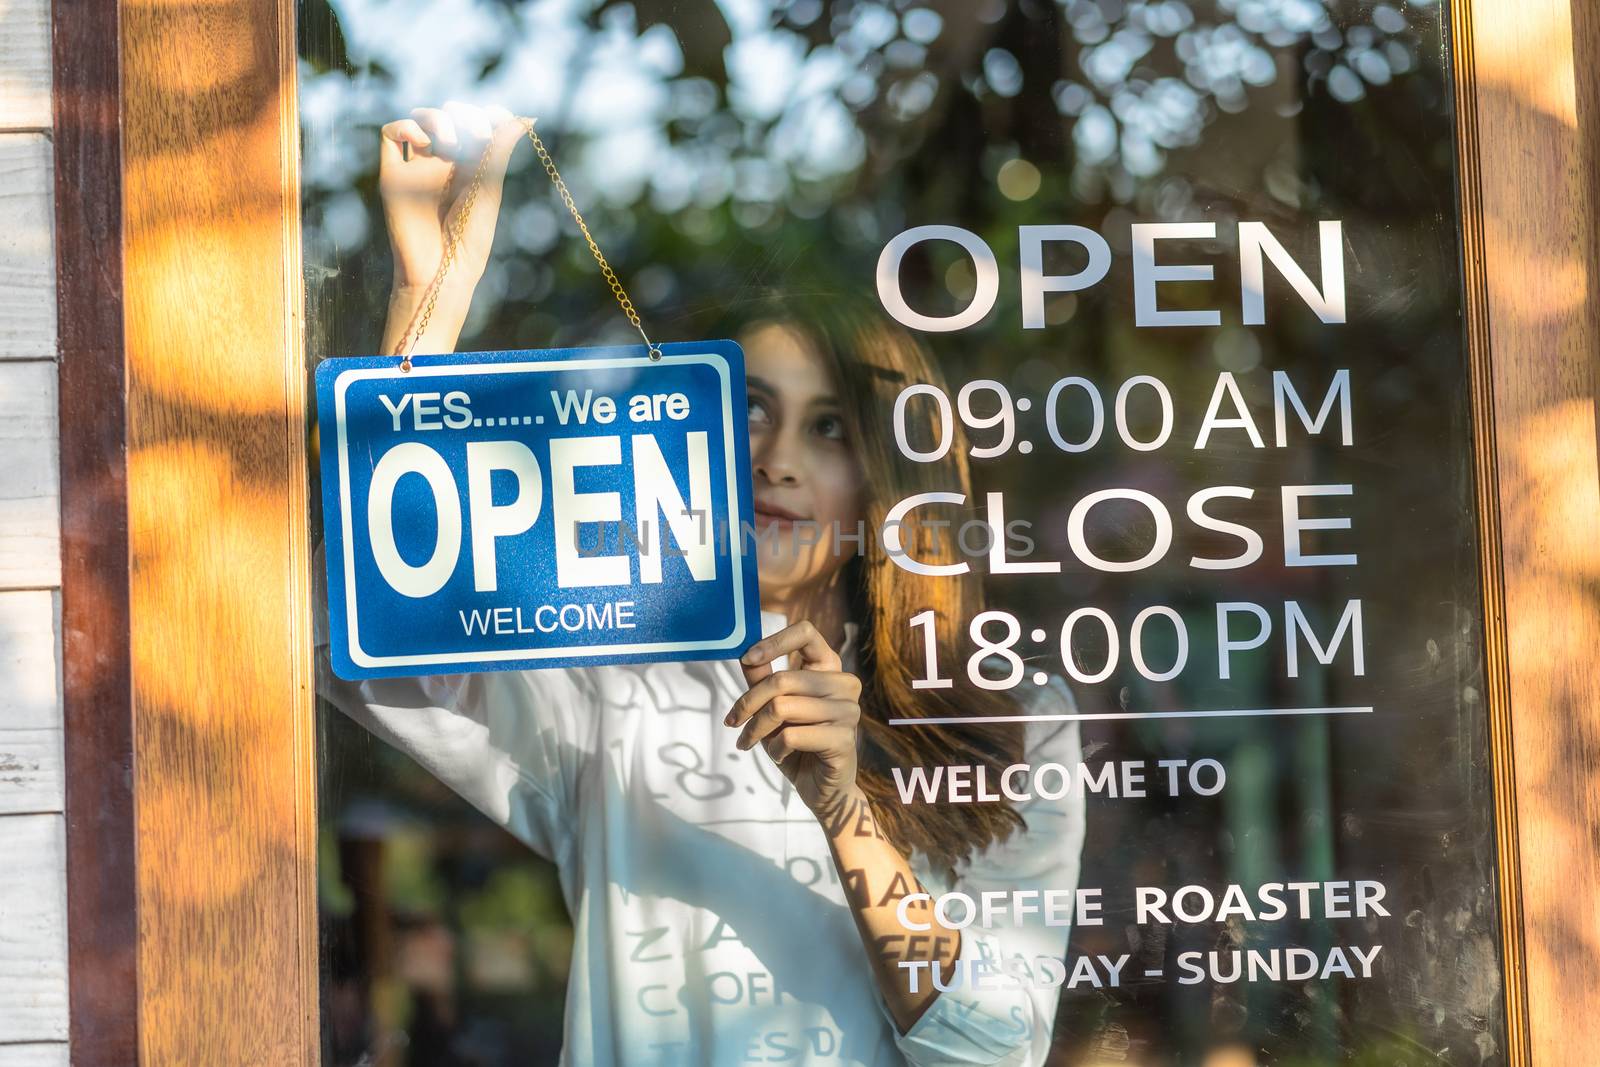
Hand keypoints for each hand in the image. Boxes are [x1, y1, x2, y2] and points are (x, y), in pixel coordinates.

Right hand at [378, 102, 525, 350]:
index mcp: (472, 168)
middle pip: (448, 115)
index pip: (475, 123)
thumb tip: (527, 117)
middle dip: (464, 115)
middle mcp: (444, 164)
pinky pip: (391, 134)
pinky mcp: (393, 174)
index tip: (498, 119)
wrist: (440, 269)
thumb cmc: (470, 238)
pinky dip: (405, 126)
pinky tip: (424, 144)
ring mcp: (418, 167)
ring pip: (420, 118)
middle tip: (475, 138)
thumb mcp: (489, 189)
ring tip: (449, 147)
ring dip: (437, 119)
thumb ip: (499, 150)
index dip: (485, 114)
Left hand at [726, 621, 863, 820]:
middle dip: (748, 703)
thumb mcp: (773, 709)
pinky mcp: (844, 739)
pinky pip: (792, 736)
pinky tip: (779, 756)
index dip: (773, 642)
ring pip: (782, 707)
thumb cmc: (797, 744)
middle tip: (733, 722)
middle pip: (782, 678)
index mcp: (830, 668)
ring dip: (756, 729)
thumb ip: (763, 679)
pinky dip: (775, 749)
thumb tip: (745, 653)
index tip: (747, 658)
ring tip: (750, 741)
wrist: (822, 789)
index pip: (806, 633)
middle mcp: (844, 684)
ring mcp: (848, 711)